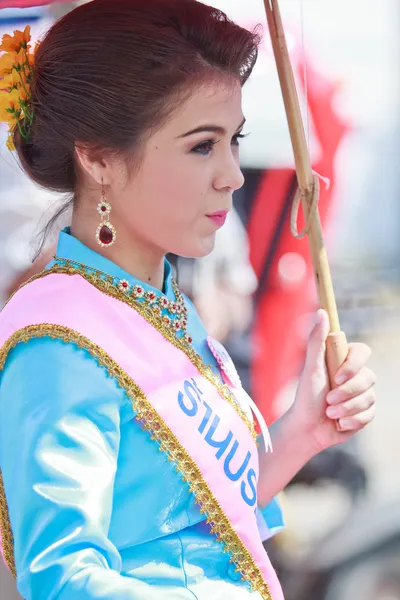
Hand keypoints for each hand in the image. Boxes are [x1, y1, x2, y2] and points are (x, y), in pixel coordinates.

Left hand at [290, 309, 375, 453]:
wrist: (307, 428)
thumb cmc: (306, 396)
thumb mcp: (311, 368)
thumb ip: (316, 340)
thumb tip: (322, 312)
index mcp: (344, 360)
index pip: (363, 351)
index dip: (354, 364)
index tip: (337, 376)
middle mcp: (356, 375)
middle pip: (369, 377)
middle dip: (347, 392)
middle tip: (329, 400)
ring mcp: (362, 394)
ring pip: (369, 398)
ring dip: (346, 408)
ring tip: (330, 412)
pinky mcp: (365, 413)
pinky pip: (369, 414)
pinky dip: (352, 420)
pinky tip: (339, 422)